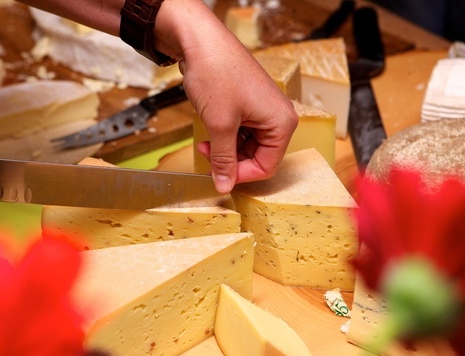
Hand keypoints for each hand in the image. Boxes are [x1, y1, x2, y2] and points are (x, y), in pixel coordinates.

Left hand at [156, 0, 297, 192]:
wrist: (201, 42)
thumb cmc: (216, 74)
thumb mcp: (220, 125)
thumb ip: (223, 160)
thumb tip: (224, 187)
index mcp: (281, 123)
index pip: (267, 166)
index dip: (241, 175)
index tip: (219, 176)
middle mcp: (277, 117)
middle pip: (257, 157)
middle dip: (230, 160)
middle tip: (207, 155)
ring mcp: (263, 110)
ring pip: (246, 146)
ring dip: (225, 149)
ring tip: (205, 142)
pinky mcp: (248, 104)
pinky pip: (241, 131)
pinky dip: (225, 136)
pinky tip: (210, 131)